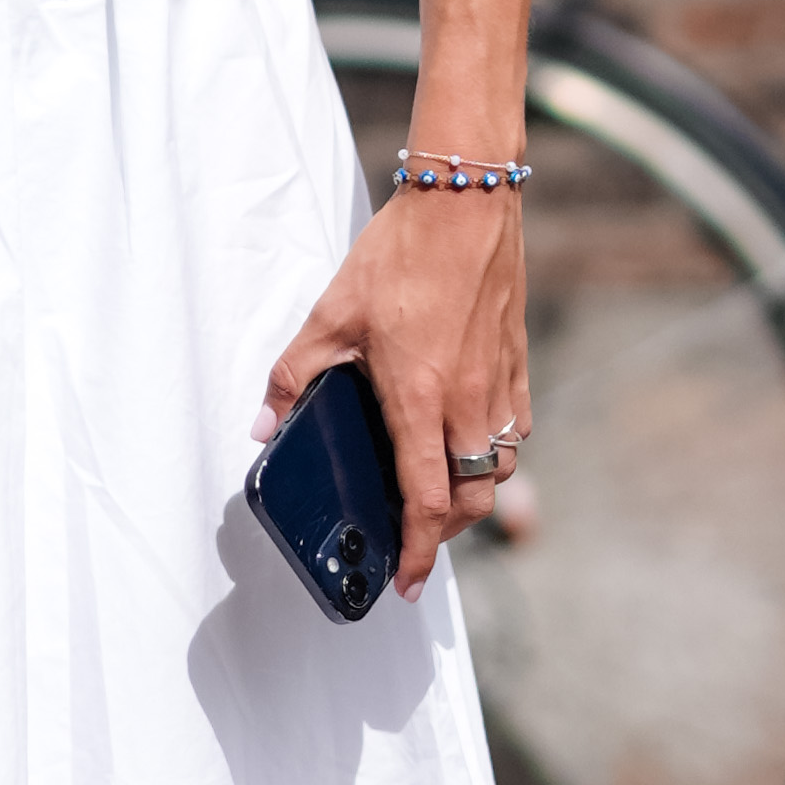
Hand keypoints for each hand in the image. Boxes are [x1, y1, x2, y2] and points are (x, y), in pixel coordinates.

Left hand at [261, 176, 527, 600]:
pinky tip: (468, 435)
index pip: (424, 500)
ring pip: (499, 466)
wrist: (467, 201)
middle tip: (414, 538)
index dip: (416, 552)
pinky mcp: (517, 361)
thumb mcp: (331, 313)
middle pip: (471, 499)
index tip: (403, 582)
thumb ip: (295, 373)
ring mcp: (500, 383)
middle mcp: (468, 402)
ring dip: (472, 492)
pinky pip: (515, 427)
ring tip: (440, 492)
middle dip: (443, 532)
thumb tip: (266, 424)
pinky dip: (495, 448)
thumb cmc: (402, 253)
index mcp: (420, 398)